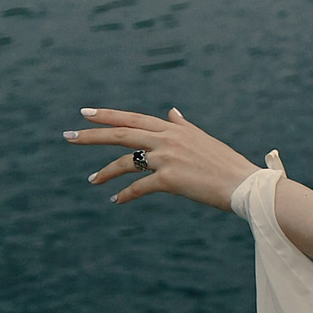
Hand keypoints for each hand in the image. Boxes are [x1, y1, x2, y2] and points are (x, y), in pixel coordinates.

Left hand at [64, 106, 258, 211]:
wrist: (245, 185)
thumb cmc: (227, 164)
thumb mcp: (203, 139)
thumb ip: (183, 126)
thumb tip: (172, 112)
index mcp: (174, 129)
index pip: (134, 118)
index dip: (108, 115)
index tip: (85, 113)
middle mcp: (168, 140)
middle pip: (121, 134)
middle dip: (92, 135)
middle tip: (68, 136)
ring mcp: (168, 159)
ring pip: (126, 162)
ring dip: (105, 172)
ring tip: (91, 180)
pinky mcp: (170, 180)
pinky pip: (139, 188)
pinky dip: (125, 195)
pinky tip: (115, 200)